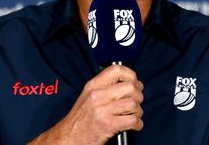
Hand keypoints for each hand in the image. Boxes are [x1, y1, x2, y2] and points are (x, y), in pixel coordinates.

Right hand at [28, 65, 143, 144]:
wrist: (69, 137)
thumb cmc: (80, 119)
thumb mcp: (88, 96)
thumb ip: (104, 87)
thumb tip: (126, 82)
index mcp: (93, 86)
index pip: (117, 70)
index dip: (130, 75)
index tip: (134, 82)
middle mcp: (97, 96)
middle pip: (130, 87)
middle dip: (138, 96)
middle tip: (135, 101)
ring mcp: (103, 110)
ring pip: (134, 104)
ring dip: (138, 111)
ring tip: (133, 115)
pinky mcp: (108, 125)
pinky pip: (133, 120)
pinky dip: (137, 124)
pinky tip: (133, 125)